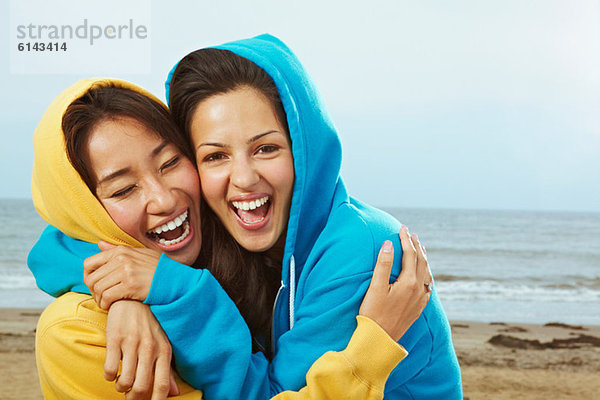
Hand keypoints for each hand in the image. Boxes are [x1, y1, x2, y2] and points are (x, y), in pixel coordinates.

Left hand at [84, 242, 161, 309]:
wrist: (175, 279)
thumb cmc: (158, 268)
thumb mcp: (140, 253)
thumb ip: (118, 249)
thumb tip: (99, 244)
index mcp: (121, 250)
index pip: (89, 263)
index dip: (88, 277)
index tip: (95, 285)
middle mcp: (121, 259)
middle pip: (92, 278)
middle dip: (93, 291)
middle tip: (101, 297)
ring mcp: (126, 271)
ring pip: (98, 289)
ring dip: (99, 299)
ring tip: (106, 303)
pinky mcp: (131, 285)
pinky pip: (107, 297)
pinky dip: (106, 304)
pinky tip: (111, 306)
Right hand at [105, 300, 178, 399]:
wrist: (133, 300)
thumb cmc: (149, 326)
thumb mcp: (162, 345)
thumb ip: (167, 370)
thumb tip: (175, 393)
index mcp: (164, 351)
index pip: (162, 386)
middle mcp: (149, 348)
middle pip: (141, 388)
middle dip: (133, 398)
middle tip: (129, 395)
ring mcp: (132, 344)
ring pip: (124, 382)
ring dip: (120, 387)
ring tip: (120, 382)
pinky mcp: (115, 339)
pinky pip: (109, 369)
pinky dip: (109, 376)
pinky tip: (111, 371)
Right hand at [359, 225, 432, 341]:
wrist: (380, 340)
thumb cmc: (373, 314)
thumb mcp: (375, 287)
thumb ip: (383, 264)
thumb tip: (389, 244)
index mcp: (409, 283)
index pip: (410, 254)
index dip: (405, 240)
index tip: (402, 228)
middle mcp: (419, 290)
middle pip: (421, 262)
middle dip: (416, 246)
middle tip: (411, 234)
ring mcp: (420, 300)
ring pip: (427, 273)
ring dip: (423, 259)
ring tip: (420, 248)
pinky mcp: (419, 308)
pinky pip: (428, 286)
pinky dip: (426, 274)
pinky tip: (423, 274)